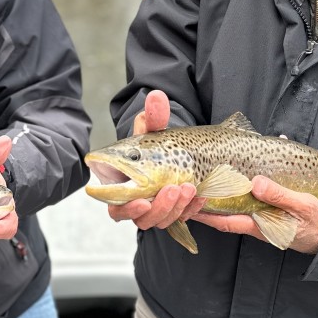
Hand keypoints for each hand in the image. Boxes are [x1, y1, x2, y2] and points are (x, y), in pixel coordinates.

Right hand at [107, 91, 206, 230]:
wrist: (173, 153)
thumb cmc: (154, 143)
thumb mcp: (154, 129)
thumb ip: (153, 116)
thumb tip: (156, 96)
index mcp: (121, 186)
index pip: (117, 207)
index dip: (129, 208)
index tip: (143, 200)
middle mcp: (135, 202)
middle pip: (141, 218)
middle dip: (159, 208)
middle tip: (174, 189)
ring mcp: (155, 209)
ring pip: (161, 220)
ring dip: (175, 208)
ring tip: (190, 187)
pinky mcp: (173, 212)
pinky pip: (181, 218)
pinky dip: (191, 209)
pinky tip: (201, 195)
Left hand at [190, 174, 317, 253]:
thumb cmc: (315, 223)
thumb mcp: (301, 206)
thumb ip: (279, 195)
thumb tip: (256, 183)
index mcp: (260, 225)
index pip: (225, 221)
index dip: (206, 214)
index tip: (189, 203)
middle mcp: (255, 225)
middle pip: (223, 217)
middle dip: (205, 207)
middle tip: (187, 192)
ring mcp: (259, 221)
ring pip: (232, 211)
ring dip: (217, 200)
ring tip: (201, 186)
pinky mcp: (266, 215)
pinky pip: (245, 206)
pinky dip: (234, 195)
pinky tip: (230, 181)